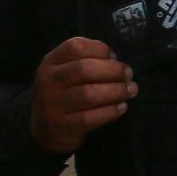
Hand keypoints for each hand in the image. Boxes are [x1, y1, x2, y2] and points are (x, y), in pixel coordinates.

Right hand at [30, 37, 133, 153]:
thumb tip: (114, 60)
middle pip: (83, 69)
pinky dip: (110, 111)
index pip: (75, 47)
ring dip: (116, 91)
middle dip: (113, 70)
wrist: (45, 129)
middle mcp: (47, 81)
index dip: (100, 49)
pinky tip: (122, 107)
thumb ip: (88, 59)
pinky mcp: (60, 126)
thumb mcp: (67, 70)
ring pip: (88, 94)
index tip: (115, 57)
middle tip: (129, 75)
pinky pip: (89, 118)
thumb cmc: (66, 92)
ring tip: (131, 90)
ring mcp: (51, 105)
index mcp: (50, 62)